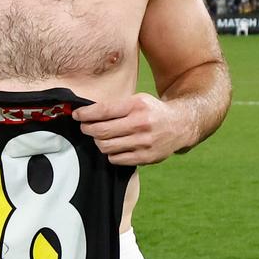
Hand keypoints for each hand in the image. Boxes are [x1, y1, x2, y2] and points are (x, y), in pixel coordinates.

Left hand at [74, 93, 188, 165]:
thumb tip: (87, 112)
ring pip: (106, 146)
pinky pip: (116, 159)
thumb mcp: (137, 100)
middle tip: (85, 127)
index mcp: (137, 106)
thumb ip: (115, 106)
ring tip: (100, 137)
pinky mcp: (146, 157)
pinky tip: (114, 146)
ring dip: (98, 141)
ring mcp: (144, 143)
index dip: (85, 114)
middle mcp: (141, 124)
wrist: (181, 125)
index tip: (77, 115)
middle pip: (101, 131)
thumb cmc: (152, 111)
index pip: (103, 111)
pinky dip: (110, 153)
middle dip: (87, 129)